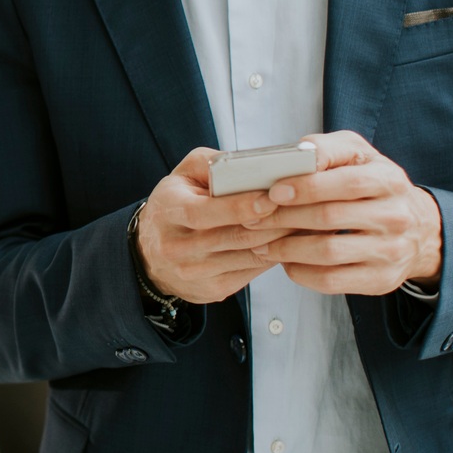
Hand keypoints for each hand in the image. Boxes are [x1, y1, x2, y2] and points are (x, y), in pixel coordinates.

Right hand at [136, 148, 292, 303]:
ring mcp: (194, 272)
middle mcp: (177, 246)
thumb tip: (250, 164)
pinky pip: (251, 272)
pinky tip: (287, 242)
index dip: (240, 206)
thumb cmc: (173, 207)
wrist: (149, 254)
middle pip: (233, 236)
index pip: (205, 212)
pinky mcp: (212, 289)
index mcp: (168, 212)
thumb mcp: (182, 176)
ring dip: (279, 240)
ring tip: (302, 223)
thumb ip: (212, 164)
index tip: (271, 197)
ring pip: (247, 256)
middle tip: (303, 209)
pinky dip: (272, 256)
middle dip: (272, 222)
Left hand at [245, 130, 442, 294]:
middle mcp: (395, 217)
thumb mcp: (358, 155)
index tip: (274, 191)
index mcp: (389, 180)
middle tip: (252, 218)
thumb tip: (297, 155)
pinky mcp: (381, 280)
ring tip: (261, 242)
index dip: (306, 186)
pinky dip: (301, 272)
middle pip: (330, 218)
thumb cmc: (373, 185)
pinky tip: (286, 262)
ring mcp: (390, 251)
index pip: (346, 183)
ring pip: (328, 252)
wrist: (418, 228)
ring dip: (286, 248)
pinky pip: (332, 281)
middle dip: (284, 218)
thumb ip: (327, 149)